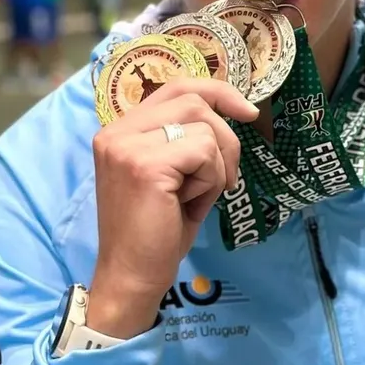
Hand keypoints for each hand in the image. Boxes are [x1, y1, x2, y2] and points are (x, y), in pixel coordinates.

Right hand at [87, 78, 257, 339]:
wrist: (132, 277)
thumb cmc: (156, 231)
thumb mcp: (172, 173)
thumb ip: (186, 137)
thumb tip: (232, 109)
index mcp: (120, 129)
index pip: (176, 87)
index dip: (217, 92)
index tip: (247, 112)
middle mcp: (117, 131)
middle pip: (193, 100)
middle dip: (225, 137)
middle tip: (226, 178)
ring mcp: (127, 146)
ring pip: (203, 126)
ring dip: (216, 164)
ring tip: (198, 196)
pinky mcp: (144, 165)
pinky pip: (203, 151)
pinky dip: (210, 179)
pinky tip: (191, 204)